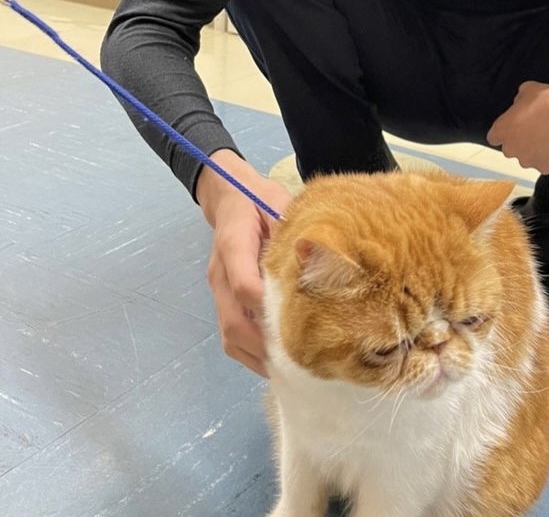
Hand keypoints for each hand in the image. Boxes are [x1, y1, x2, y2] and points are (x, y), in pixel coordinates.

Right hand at [196, 150, 292, 376]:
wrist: (229, 195)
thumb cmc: (257, 198)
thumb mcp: (277, 201)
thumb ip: (290, 227)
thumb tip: (316, 254)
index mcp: (233, 244)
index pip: (243, 283)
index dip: (266, 305)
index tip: (296, 321)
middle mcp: (220, 272)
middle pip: (233, 320)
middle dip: (264, 345)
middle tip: (300, 361)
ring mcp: (218, 288)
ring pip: (229, 334)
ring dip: (257, 355)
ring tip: (292, 368)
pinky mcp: (223, 298)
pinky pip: (230, 334)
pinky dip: (251, 352)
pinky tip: (278, 358)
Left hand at [486, 78, 548, 173]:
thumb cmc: (548, 101)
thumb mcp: (527, 91)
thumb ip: (518, 102)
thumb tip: (521, 103)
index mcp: (502, 130)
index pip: (494, 137)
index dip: (505, 133)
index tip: (513, 129)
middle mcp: (511, 149)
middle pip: (512, 150)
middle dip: (522, 143)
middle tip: (536, 131)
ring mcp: (528, 161)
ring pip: (530, 158)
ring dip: (537, 151)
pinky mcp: (545, 168)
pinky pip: (547, 164)